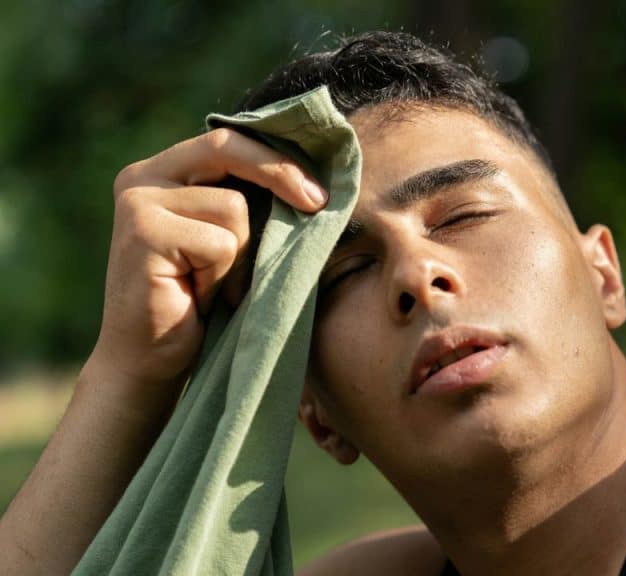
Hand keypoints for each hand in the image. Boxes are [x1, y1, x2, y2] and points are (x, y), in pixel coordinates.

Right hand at [85, 128, 327, 409]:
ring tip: (213, 285)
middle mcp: (144, 177)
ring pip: (233, 208)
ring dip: (240, 256)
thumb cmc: (201, 304)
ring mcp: (138, 203)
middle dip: (280, 174)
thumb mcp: (231, 242)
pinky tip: (198, 297)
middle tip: (318, 204)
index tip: (320, 191)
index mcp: (164, 171)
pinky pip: (220, 244)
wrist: (150, 362)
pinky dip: (223, 277)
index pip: (228, 140)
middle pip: (227, 149)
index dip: (278, 158)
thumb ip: (251, 204)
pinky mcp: (143, 233)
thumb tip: (316, 182)